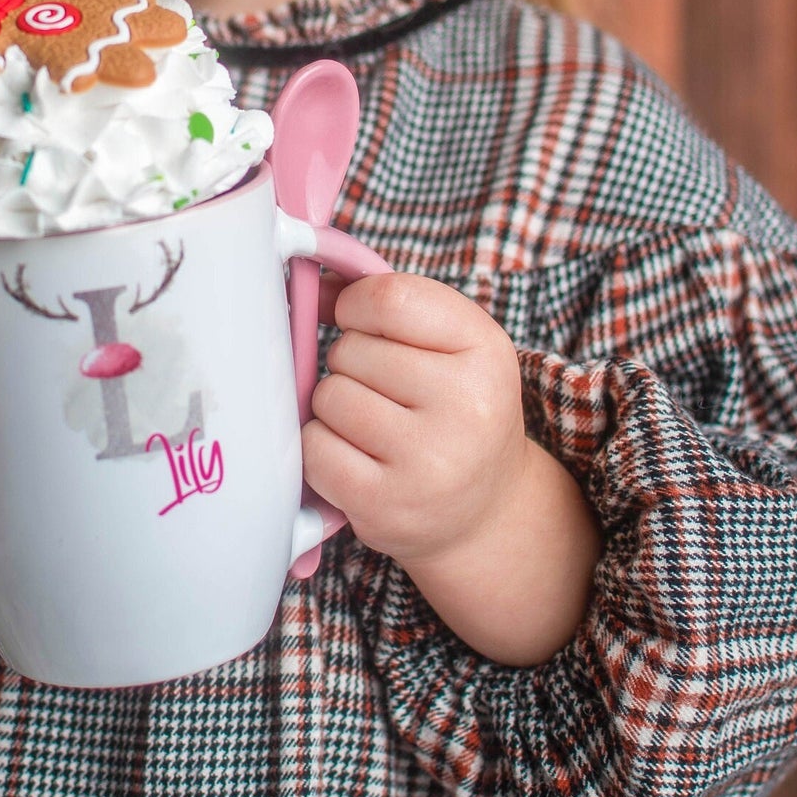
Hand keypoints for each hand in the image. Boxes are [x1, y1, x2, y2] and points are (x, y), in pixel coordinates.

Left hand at [303, 272, 528, 577]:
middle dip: (350, 365)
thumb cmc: (455, 412)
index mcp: (486, 351)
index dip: (355, 306)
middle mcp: (467, 406)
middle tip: (384, 392)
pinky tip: (357, 458)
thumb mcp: (450, 346)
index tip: (360, 322)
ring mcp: (428, 461)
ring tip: (373, 426)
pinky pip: (314, 448)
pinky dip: (322, 449)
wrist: (485, 511)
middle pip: (349, 350)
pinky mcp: (387, 505)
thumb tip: (310, 285)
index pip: (389, 299)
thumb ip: (386, 304)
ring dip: (335, 408)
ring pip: (328, 397)